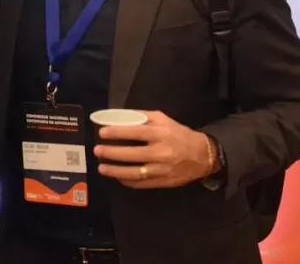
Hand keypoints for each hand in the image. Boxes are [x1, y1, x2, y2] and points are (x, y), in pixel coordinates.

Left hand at [94, 111, 216, 188]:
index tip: (102, 133)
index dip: (116, 133)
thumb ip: (141, 117)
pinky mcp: (162, 182)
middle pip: (131, 154)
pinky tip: (117, 177)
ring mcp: (161, 169)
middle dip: (111, 153)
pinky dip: (127, 181)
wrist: (202, 155)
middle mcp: (161, 152)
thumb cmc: (178, 134)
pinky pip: (141, 183)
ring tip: (102, 168)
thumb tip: (117, 116)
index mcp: (160, 133)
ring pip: (134, 172)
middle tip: (97, 150)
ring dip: (115, 171)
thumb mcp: (163, 119)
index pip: (134, 132)